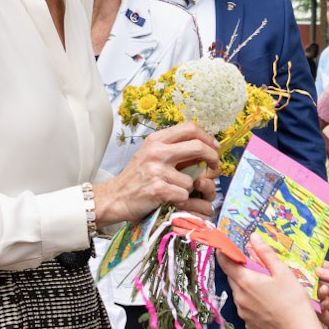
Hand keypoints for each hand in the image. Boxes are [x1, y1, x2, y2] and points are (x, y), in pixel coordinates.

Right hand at [96, 122, 220, 225]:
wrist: (115, 198)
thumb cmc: (136, 178)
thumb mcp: (151, 155)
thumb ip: (174, 149)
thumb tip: (204, 148)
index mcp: (156, 140)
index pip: (190, 128)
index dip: (207, 137)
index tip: (214, 147)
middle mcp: (157, 152)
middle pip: (198, 146)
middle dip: (212, 158)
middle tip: (214, 167)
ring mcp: (157, 171)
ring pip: (192, 178)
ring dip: (188, 188)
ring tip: (173, 190)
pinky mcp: (159, 190)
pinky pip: (184, 194)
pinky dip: (180, 200)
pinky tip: (167, 199)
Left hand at [218, 238, 321, 328]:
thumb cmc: (293, 299)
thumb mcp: (282, 272)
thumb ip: (266, 253)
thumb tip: (253, 237)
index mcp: (246, 282)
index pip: (226, 264)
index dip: (224, 254)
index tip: (224, 248)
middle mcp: (239, 298)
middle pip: (233, 279)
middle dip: (239, 271)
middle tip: (253, 267)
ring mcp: (243, 313)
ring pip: (239, 294)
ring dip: (246, 287)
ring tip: (265, 287)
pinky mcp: (249, 324)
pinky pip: (245, 308)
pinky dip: (251, 303)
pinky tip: (267, 303)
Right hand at [313, 264, 328, 328]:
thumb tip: (319, 269)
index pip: (326, 271)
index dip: (317, 267)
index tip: (306, 262)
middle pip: (318, 285)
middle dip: (313, 282)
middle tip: (310, 279)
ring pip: (317, 299)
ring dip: (317, 294)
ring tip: (323, 292)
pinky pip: (319, 314)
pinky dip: (316, 309)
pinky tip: (321, 305)